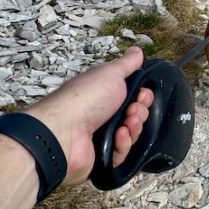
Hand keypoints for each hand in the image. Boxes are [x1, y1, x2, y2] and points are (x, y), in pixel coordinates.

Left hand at [23, 47, 153, 184]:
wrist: (65, 130)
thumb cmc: (87, 97)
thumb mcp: (110, 73)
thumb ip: (127, 64)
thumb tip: (137, 50)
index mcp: (105, 95)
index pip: (134, 98)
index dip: (143, 97)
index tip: (142, 95)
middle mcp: (103, 115)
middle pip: (135, 116)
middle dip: (139, 112)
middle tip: (132, 110)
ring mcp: (101, 138)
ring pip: (131, 135)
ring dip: (134, 128)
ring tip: (125, 124)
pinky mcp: (101, 158)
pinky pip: (122, 154)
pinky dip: (123, 144)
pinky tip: (117, 137)